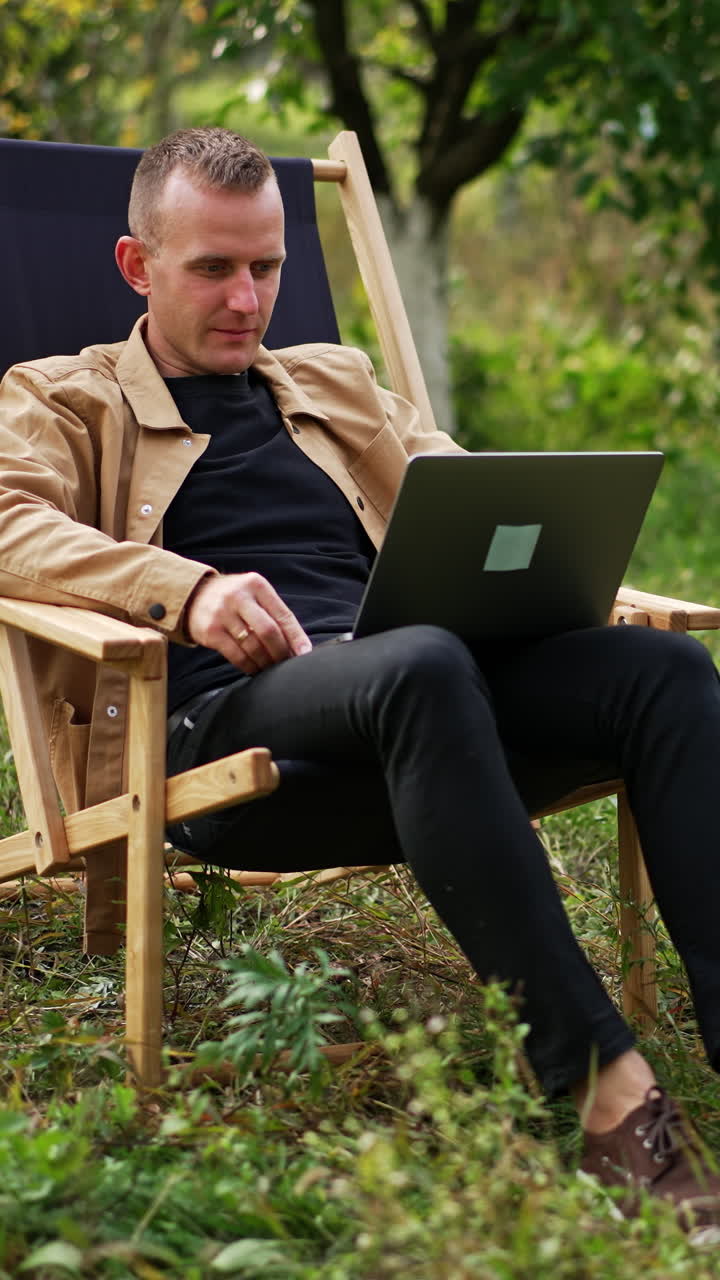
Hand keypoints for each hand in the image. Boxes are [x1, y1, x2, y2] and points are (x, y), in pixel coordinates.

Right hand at [185, 573, 311, 673]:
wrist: (193, 595)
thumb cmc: (233, 599)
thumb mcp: (253, 594)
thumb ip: (274, 613)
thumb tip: (299, 645)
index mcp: (256, 585)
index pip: (283, 614)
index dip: (296, 637)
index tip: (304, 653)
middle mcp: (238, 596)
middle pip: (268, 631)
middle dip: (281, 652)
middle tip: (286, 663)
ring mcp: (222, 613)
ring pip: (253, 646)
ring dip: (266, 662)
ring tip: (271, 668)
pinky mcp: (210, 631)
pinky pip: (236, 655)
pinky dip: (249, 666)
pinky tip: (255, 669)